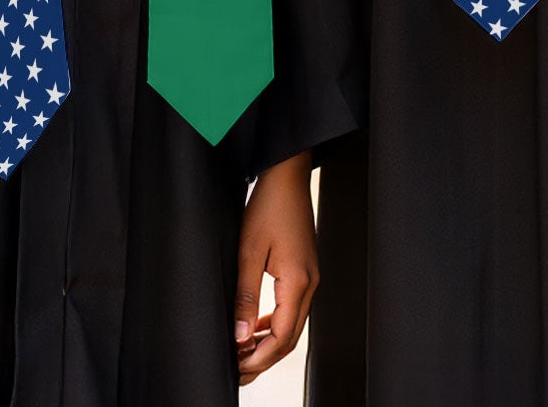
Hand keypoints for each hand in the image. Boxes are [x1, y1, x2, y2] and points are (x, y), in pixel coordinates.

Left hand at [234, 151, 318, 382]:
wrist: (288, 176)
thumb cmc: (269, 207)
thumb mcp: (248, 252)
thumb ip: (245, 298)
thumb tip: (240, 337)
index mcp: (298, 281)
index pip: (282, 337)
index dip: (259, 358)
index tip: (236, 368)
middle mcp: (310, 282)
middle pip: (291, 337)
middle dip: (264, 359)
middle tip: (237, 370)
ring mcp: (311, 276)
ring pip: (293, 325)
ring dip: (269, 344)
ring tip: (242, 353)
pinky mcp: (305, 271)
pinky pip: (294, 308)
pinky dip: (276, 325)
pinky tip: (256, 327)